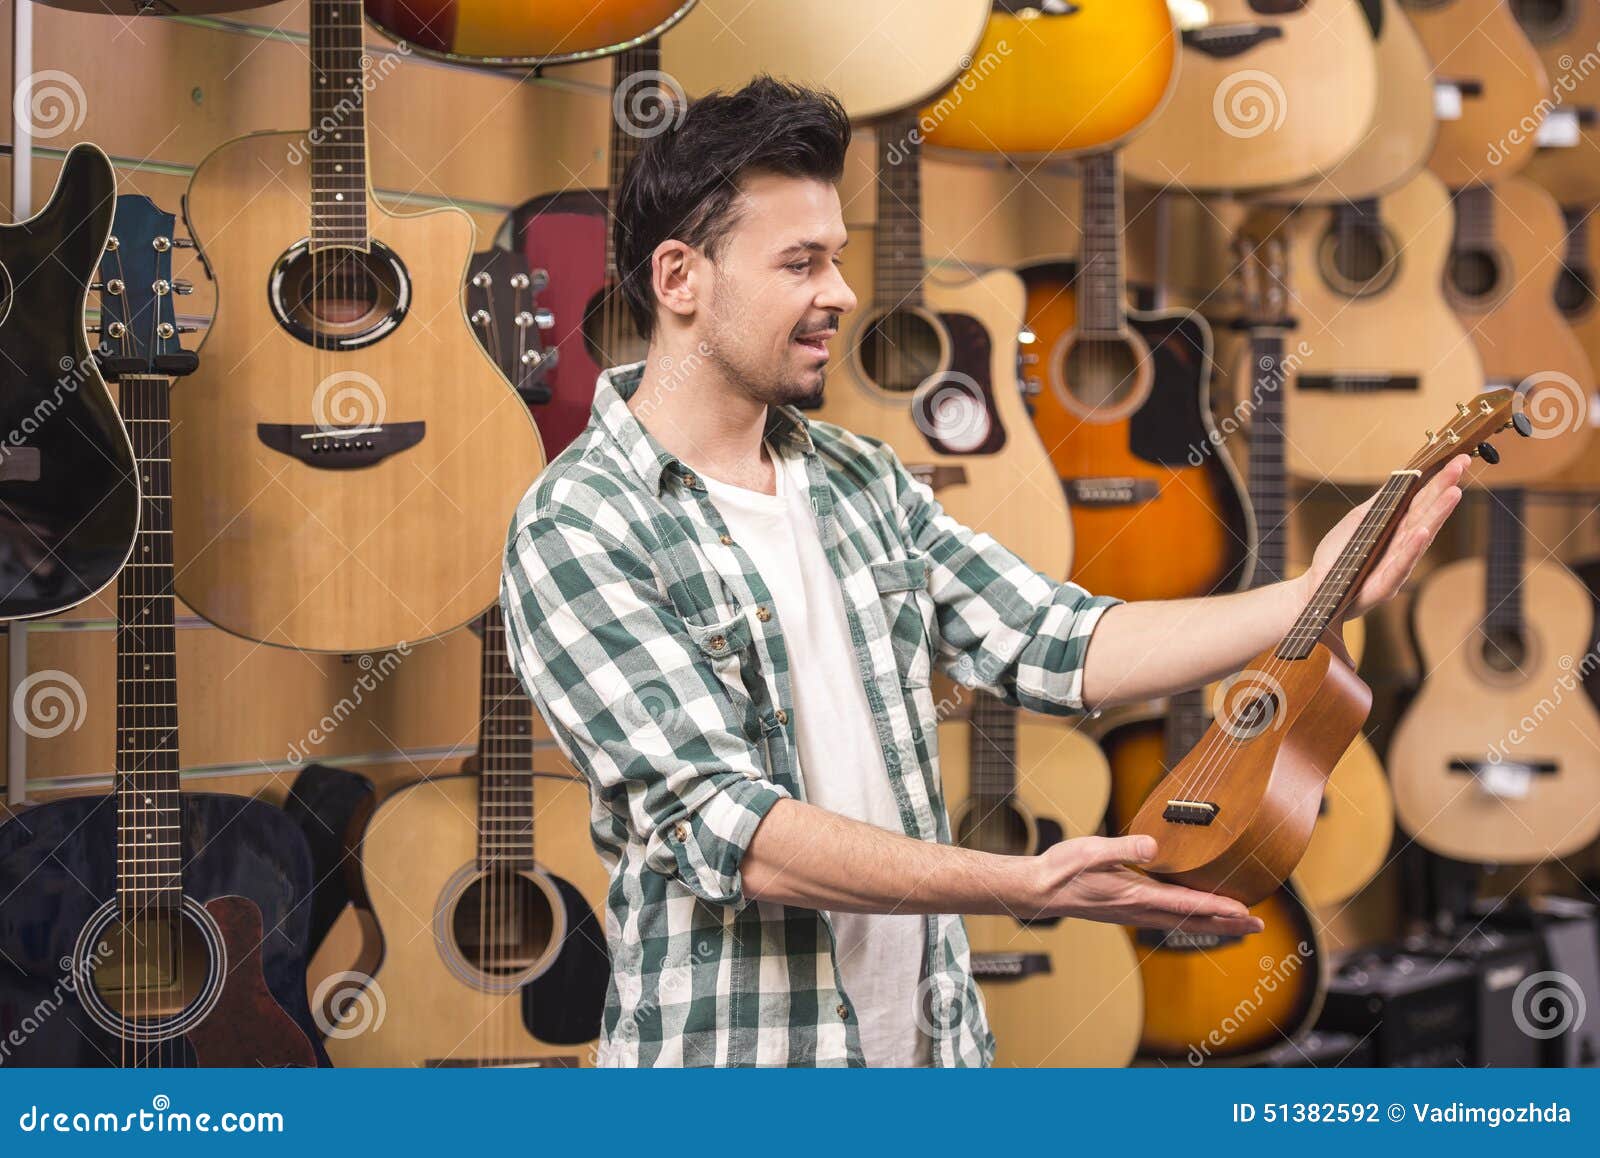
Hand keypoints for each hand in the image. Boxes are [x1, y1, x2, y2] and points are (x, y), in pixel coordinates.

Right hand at [1024, 834, 1264, 935]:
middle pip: (1192, 920)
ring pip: (1183, 922)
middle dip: (1226, 923)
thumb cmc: (1062, 870)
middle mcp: (1139, 909)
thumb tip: (1153, 847)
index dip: (1216, 908)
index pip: (1185, 903)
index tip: (1244, 911)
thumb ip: (1123, 849)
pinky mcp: (1128, 910)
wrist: (1038, 890)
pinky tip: (1196, 914)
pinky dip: (1191, 919)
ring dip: (1213, 924)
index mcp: (1134, 895)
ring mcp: (1134, 913)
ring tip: (1238, 924)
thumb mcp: (1091, 851)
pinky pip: (1168, 918)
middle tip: (1257, 927)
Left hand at [1300, 453, 1469, 620]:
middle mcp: (1402, 546)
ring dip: (1437, 515)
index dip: (1439, 481)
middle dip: (1445, 490)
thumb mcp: (1359, 522)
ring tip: (1453, 493)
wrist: (1317, 592)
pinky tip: (1422, 532)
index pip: (1422, 500)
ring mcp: (1396, 566)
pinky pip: (1401, 565)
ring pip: (1420, 537)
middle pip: (1426, 513)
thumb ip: (1380, 504)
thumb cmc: (1339, 558)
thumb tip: (1399, 479)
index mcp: (1396, 529)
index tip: (1458, 459)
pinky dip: (1411, 549)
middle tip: (1462, 466)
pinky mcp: (1385, 586)